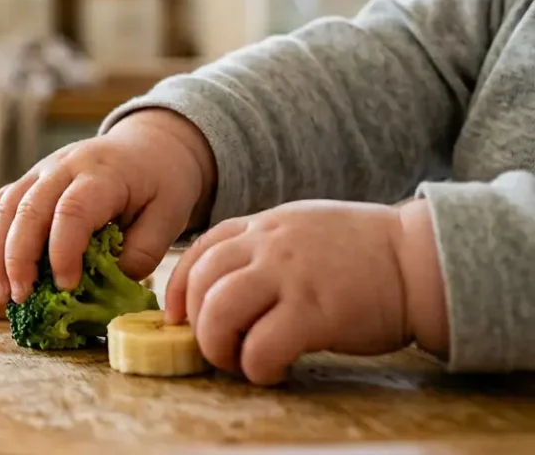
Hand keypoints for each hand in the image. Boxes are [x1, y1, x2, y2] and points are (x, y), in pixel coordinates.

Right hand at [0, 108, 215, 303]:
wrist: (149, 145)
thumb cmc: (161, 183)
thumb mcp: (169, 216)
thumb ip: (141, 252)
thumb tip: (103, 286)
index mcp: (103, 174)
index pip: (73, 211)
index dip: (63, 251)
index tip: (66, 286)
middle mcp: (64, 167)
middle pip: (28, 209)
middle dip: (19, 258)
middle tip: (21, 298)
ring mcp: (41, 171)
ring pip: (5, 208)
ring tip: (2, 294)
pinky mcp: (29, 181)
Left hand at [165, 199, 434, 384]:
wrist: (420, 260)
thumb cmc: (363, 252)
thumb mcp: (301, 227)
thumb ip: (263, 247)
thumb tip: (222, 285)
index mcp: (263, 225)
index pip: (199, 251)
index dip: (178, 289)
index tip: (176, 317)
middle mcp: (269, 244)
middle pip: (200, 284)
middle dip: (195, 323)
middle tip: (215, 347)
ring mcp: (290, 276)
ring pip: (219, 313)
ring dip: (217, 347)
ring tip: (237, 362)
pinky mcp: (314, 312)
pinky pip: (261, 346)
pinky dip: (256, 367)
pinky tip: (272, 371)